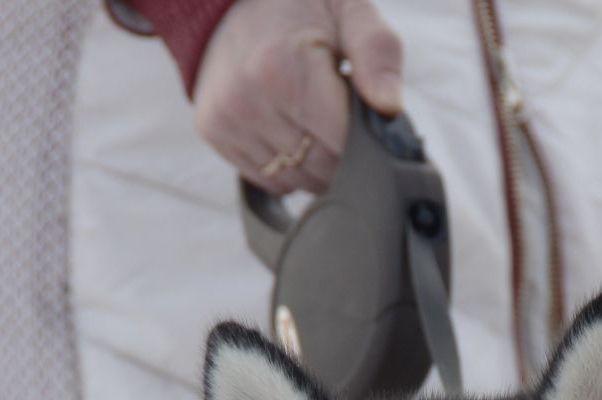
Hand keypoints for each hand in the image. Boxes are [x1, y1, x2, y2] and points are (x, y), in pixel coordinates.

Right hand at [192, 0, 402, 194]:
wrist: (231, 0)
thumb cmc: (301, 6)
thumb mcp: (350, 11)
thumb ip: (377, 54)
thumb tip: (388, 107)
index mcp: (283, 69)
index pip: (342, 145)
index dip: (364, 136)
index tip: (359, 109)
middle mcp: (247, 100)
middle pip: (320, 168)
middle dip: (341, 150)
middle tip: (337, 111)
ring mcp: (226, 119)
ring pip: (295, 180)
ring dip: (314, 161)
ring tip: (311, 115)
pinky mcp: (213, 131)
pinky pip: (268, 178)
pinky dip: (286, 165)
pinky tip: (288, 127)